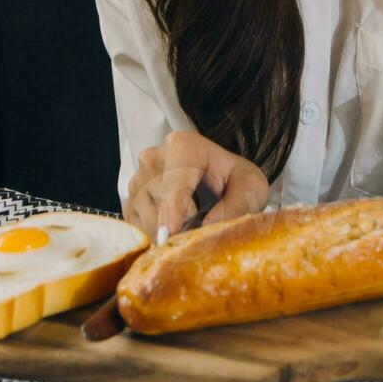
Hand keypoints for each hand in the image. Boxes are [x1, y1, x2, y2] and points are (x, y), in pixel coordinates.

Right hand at [123, 130, 268, 238]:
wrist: (221, 183)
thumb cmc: (237, 182)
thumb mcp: (251, 189)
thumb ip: (236, 206)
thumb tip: (207, 227)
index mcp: (184, 145)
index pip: (173, 182)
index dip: (173, 210)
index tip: (172, 234)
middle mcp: (154, 156)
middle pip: (157, 201)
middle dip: (175, 225)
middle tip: (197, 235)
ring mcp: (138, 177)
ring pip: (143, 214)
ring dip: (166, 231)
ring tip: (191, 229)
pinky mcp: (131, 199)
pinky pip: (135, 224)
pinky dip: (153, 235)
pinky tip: (174, 232)